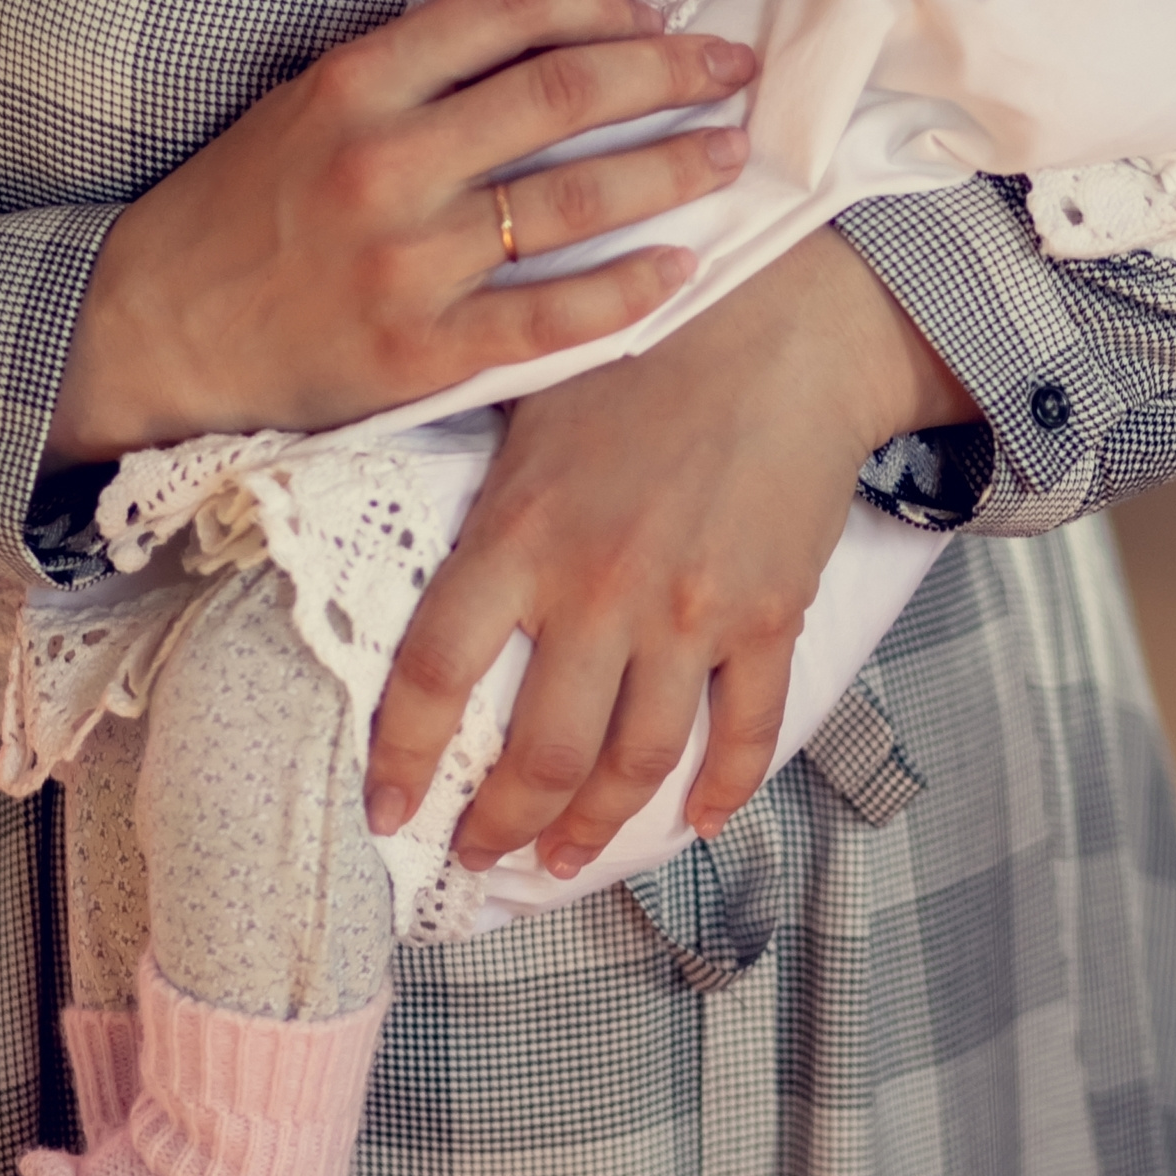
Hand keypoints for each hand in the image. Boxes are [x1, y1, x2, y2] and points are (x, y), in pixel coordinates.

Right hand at [46, 0, 758, 463]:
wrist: (151, 330)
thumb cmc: (240, 210)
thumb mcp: (308, 104)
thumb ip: (415, 68)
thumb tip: (548, 29)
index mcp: (357, 84)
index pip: (511, 11)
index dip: (602, 1)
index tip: (653, 12)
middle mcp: (388, 162)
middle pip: (567, 95)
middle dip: (672, 73)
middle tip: (734, 67)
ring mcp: (408, 262)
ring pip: (576, 201)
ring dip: (673, 168)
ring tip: (730, 153)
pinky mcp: (421, 352)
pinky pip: (554, 315)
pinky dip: (630, 288)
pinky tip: (681, 266)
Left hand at [364, 228, 976, 869]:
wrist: (787, 317)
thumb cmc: (645, 343)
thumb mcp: (529, 402)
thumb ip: (486, 501)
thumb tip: (429, 572)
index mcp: (518, 535)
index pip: (434, 678)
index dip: (403, 760)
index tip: (388, 812)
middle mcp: (597, 591)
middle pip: (539, 755)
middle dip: (501, 827)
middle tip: (482, 856)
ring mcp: (688, 614)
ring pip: (635, 765)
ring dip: (595, 830)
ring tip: (566, 858)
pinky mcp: (769, 616)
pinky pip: (743, 732)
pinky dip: (720, 789)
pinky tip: (697, 820)